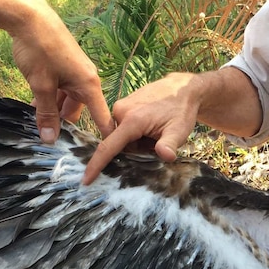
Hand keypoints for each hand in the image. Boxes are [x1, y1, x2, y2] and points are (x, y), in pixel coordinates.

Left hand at [6, 0, 112, 154]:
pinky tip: (35, 105)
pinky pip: (61, 88)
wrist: (28, 15)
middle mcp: (86, 78)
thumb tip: (49, 140)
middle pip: (81, 110)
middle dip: (67, 124)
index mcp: (89, 84)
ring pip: (68, 99)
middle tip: (55, 142)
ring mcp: (75, 71)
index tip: (103, 154)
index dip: (104, 136)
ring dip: (55, 110)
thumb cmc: (39, 49)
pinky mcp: (64, 65)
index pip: (103, 117)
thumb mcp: (41, 86)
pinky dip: (51, 97)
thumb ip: (46, 114)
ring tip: (40, 124)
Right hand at [81, 72, 201, 182]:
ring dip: (136, 141)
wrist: (183, 88)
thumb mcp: (179, 130)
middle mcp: (120, 111)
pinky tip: (151, 127)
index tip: (85, 180)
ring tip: (154, 133)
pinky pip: (124, 127)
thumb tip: (166, 156)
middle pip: (119, 144)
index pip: (108, 147)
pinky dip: (136, 133)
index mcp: (131, 120)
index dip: (96, 165)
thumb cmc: (181, 110)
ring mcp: (120, 106)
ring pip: (122, 136)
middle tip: (154, 143)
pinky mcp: (123, 104)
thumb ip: (170, 144)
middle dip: (134, 150)